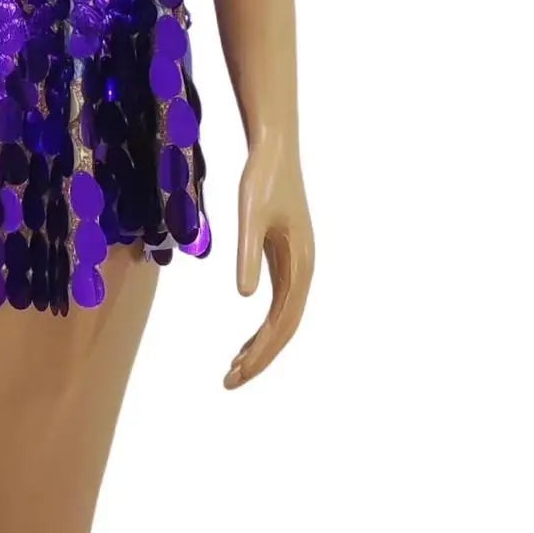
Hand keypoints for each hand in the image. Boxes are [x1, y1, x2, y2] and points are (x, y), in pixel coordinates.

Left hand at [225, 133, 313, 388]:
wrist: (274, 150)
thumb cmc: (262, 180)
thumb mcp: (250, 215)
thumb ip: (248, 254)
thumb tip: (245, 297)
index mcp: (300, 265)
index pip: (282, 324)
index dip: (262, 352)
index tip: (237, 373)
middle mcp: (304, 271)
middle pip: (285, 329)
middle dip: (260, 358)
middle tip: (229, 382)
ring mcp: (297, 266)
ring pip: (283, 319)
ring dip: (261, 347)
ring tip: (234, 369)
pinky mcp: (287, 258)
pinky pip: (279, 304)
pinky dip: (263, 327)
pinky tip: (246, 340)